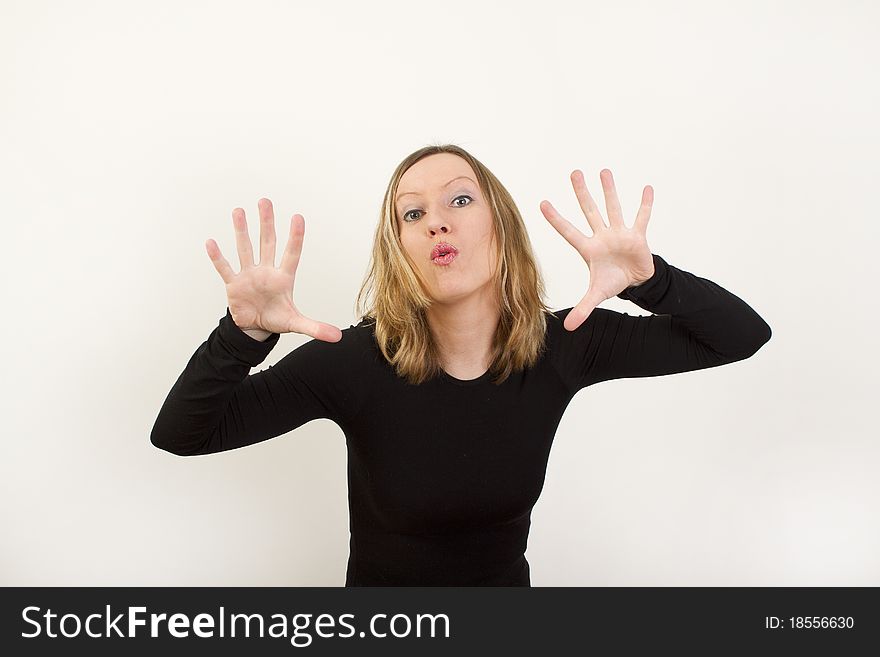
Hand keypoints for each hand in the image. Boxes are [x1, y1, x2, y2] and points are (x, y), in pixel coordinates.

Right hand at [205, 198, 342, 341]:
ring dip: (241, 231)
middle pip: (266, 243)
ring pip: (245, 249)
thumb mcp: (296, 324)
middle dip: (266, 223)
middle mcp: (266, 271)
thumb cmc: (277, 319)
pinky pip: (225, 268)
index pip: (291, 254)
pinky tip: (211, 242)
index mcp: (283, 278)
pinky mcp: (234, 284)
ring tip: (239, 211)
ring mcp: (249, 275)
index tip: (298, 217)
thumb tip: (338, 337)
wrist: (255, 328)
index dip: (295, 237)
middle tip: (265, 201)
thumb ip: (315, 328)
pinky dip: (218, 257)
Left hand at [540, 168, 655, 330]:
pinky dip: (645, 205)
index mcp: (589, 248)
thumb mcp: (597, 295)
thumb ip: (583, 309)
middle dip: (582, 193)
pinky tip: (647, 188)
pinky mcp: (637, 236)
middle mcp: (602, 236)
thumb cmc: (612, 282)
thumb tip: (567, 328)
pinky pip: (642, 218)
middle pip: (590, 211)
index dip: (556, 219)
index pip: (568, 231)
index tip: (542, 203)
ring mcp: (619, 233)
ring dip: (609, 191)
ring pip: (613, 208)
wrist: (635, 281)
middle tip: (574, 172)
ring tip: (604, 171)